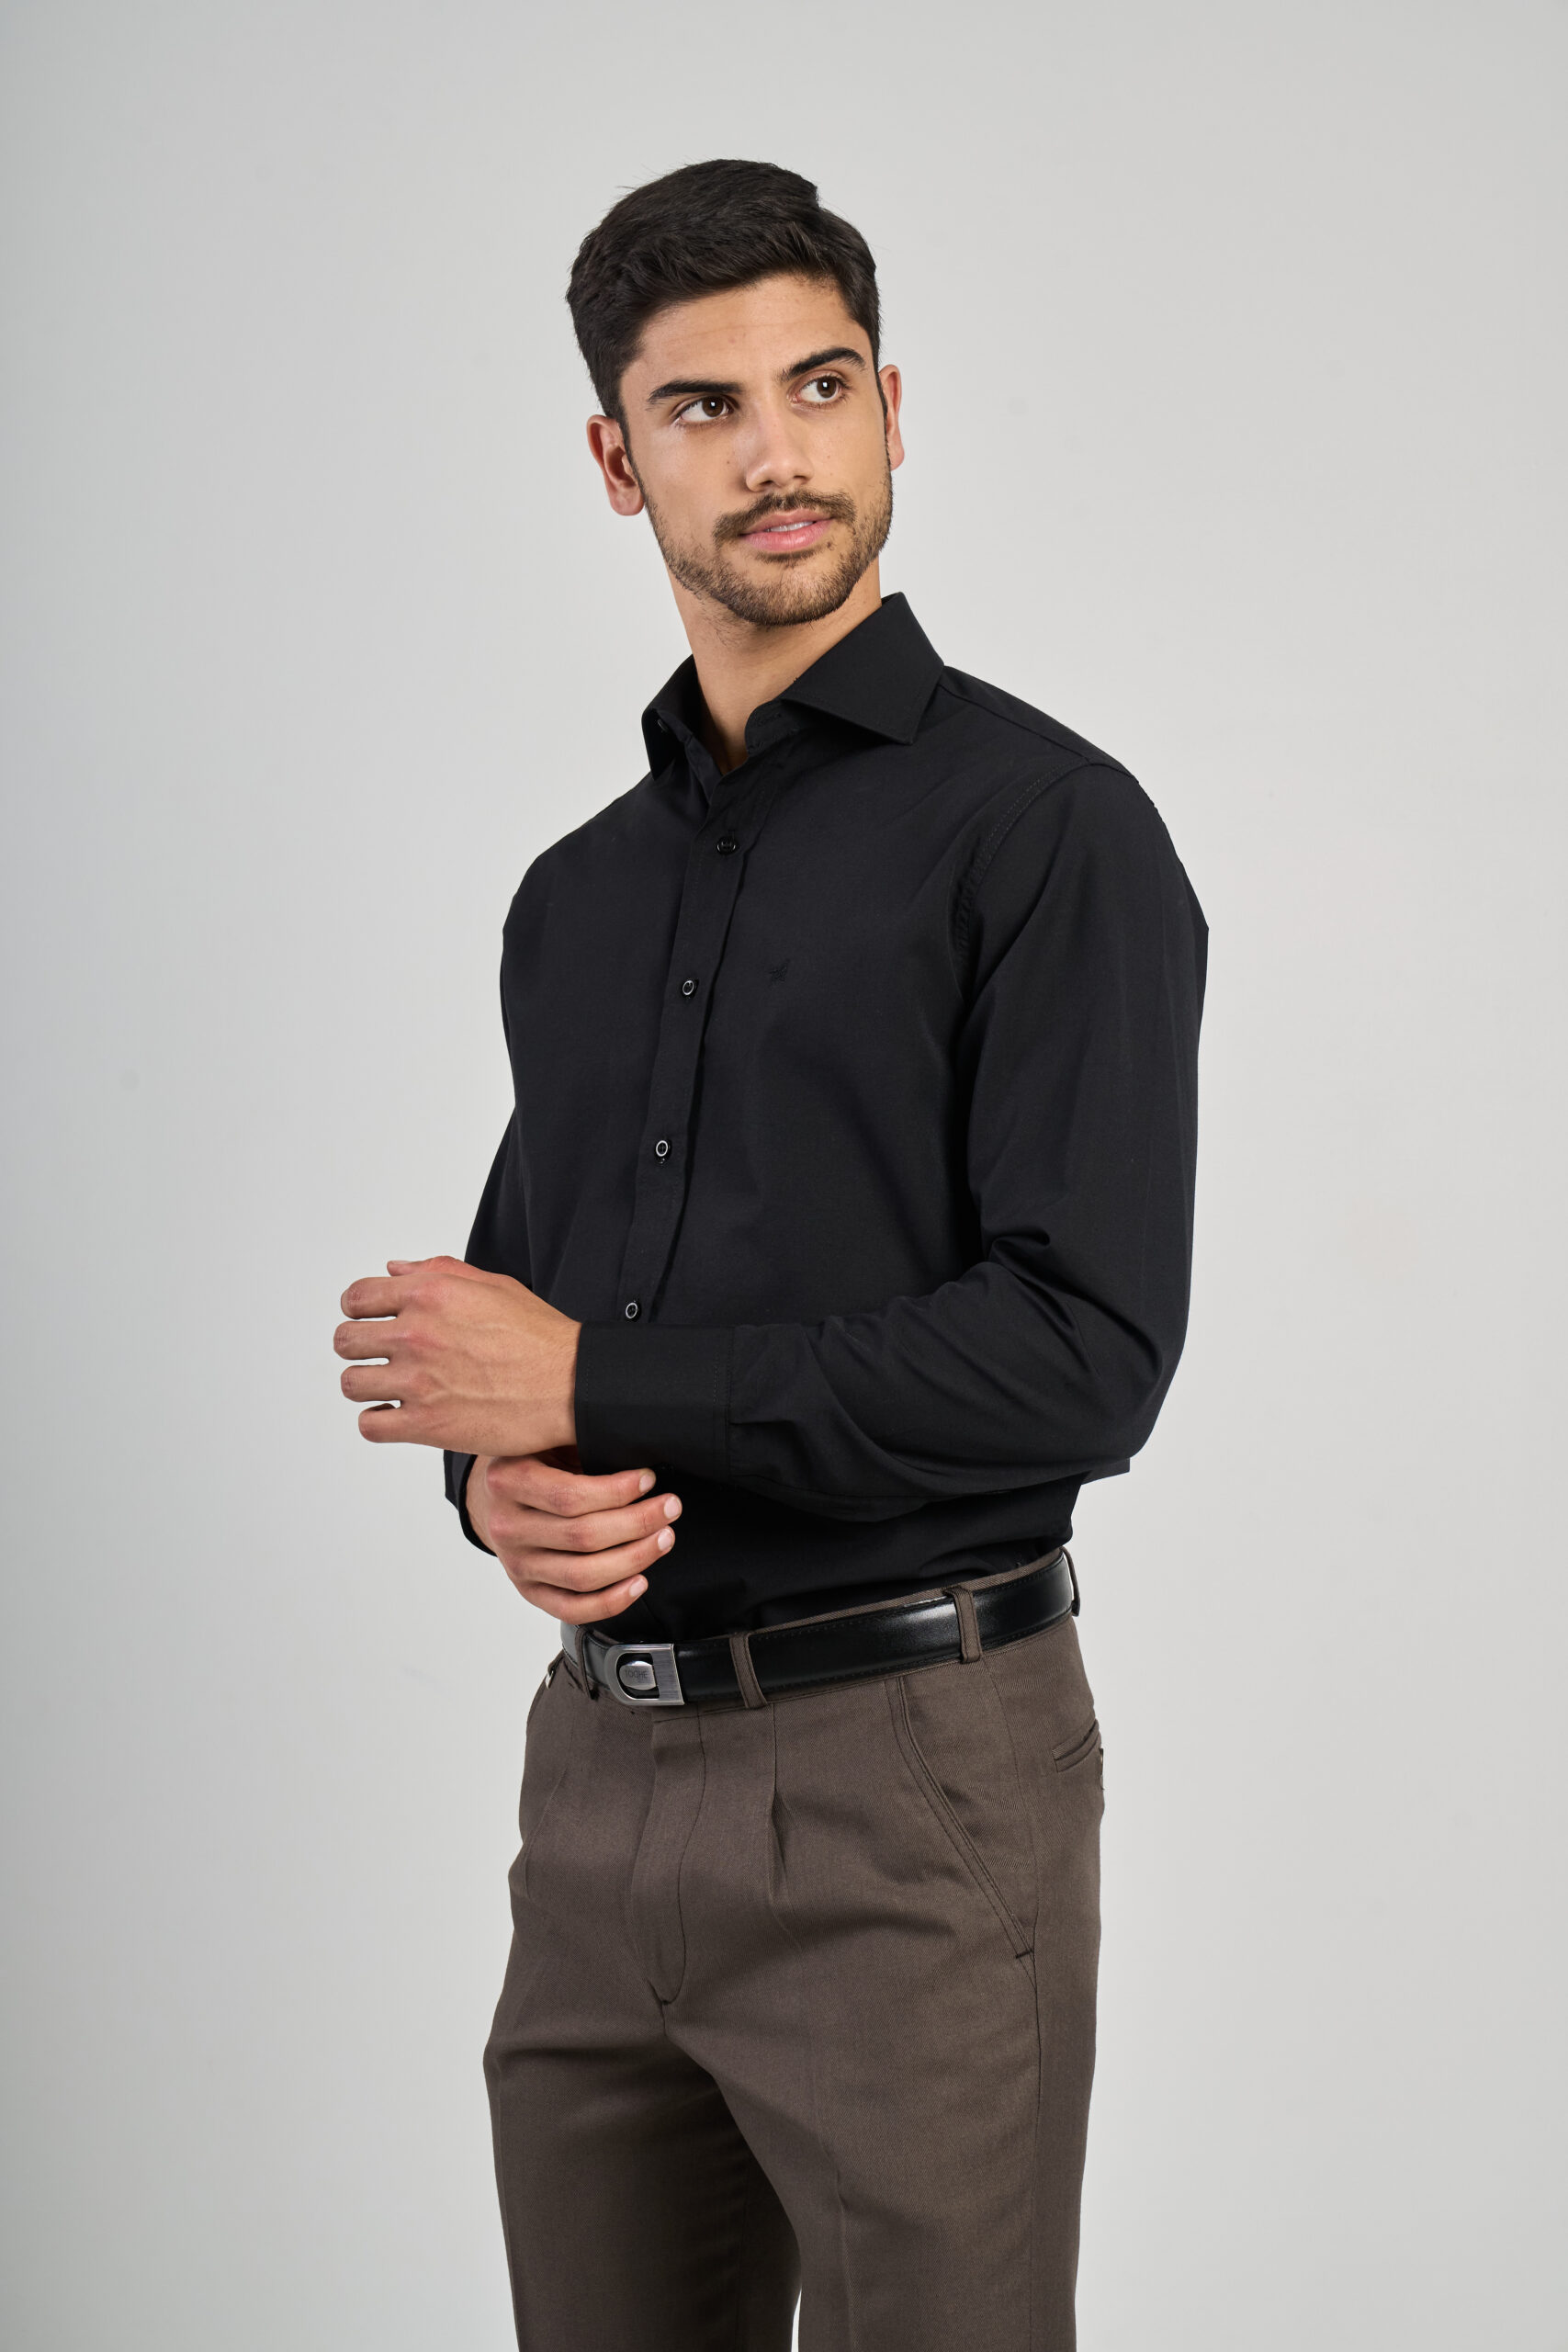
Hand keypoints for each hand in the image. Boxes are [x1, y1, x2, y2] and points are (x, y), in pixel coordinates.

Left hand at [334, 1255, 578, 1456]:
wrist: (570, 1385)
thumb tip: (393, 1270)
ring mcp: (417, 1381)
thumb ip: (437, 1271)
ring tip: (390, 1388)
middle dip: (359, 1347)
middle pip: (345, 1341)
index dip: (359, 1310)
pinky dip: (378, 1421)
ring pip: (351, 1383)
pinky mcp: (425, 1424)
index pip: (356, 1298)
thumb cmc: (539, 1336)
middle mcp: (415, 1334)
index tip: (370, 1322)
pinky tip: (397, 1415)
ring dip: (367, 1384)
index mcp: (429, 1294)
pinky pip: (369, 1424)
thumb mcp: (493, 1286)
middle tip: (381, 1357)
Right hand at [466, 1448, 680, 1623]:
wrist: (493, 1498)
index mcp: (507, 1481)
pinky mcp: (528, 1591)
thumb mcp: (547, 1438)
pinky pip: (572, 1609)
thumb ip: (579, 1441)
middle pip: (582, 1537)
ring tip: (663, 1538)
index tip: (649, 1479)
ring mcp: (516, 1564)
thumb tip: (637, 1446)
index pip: (570, 1497)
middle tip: (669, 1507)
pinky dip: (611, 1601)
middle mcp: (506, 1527)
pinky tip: (640, 1581)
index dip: (617, 1491)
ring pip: (582, 1575)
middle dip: (637, 1523)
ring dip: (633, 1558)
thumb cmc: (533, 1462)